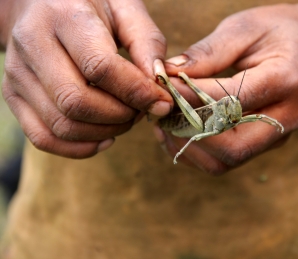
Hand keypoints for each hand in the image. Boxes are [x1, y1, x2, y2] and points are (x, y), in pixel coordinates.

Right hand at [0, 0, 172, 157]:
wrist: (41, 3)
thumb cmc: (91, 4)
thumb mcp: (126, 8)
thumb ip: (147, 42)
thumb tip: (159, 84)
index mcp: (63, 16)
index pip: (99, 67)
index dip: (136, 92)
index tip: (163, 101)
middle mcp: (32, 44)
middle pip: (76, 102)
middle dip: (121, 116)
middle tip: (142, 110)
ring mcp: (18, 74)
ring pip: (62, 125)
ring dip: (105, 132)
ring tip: (126, 118)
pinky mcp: (14, 96)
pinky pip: (43, 138)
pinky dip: (80, 147)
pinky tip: (105, 136)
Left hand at [156, 1, 297, 173]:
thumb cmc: (277, 31)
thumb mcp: (244, 28)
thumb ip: (207, 52)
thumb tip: (168, 74)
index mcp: (287, 80)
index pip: (230, 100)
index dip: (189, 96)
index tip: (161, 86)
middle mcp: (288, 117)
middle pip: (233, 146)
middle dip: (188, 132)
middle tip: (160, 112)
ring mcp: (279, 135)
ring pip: (227, 160)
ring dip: (189, 147)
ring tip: (163, 124)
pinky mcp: (267, 143)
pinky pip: (227, 160)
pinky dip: (197, 152)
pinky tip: (178, 132)